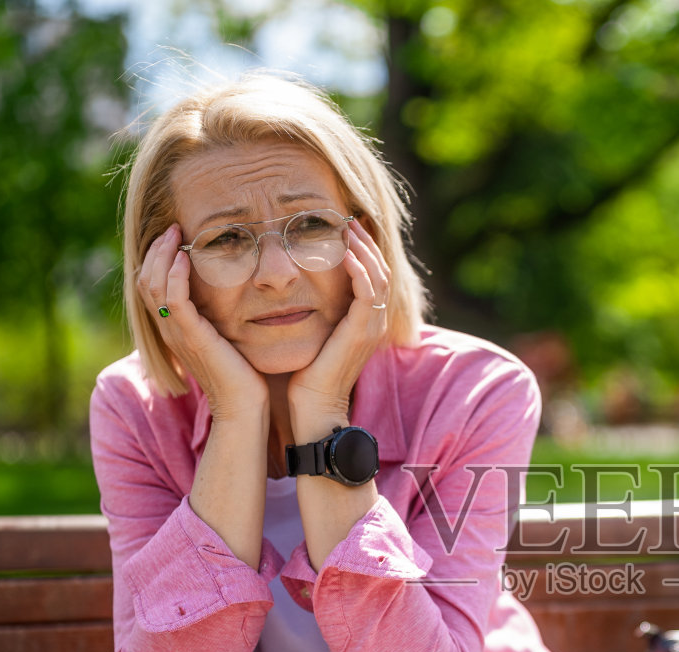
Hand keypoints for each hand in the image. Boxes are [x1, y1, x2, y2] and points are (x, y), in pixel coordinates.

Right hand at [137, 224, 266, 419]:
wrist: (245, 407)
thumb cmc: (243, 376)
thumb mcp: (226, 339)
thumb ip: (218, 318)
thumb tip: (232, 293)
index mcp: (174, 329)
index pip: (151, 286)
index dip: (156, 259)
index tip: (174, 236)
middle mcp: (169, 330)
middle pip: (145, 281)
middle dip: (156, 250)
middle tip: (172, 227)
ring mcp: (177, 334)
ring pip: (153, 286)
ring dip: (162, 255)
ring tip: (176, 234)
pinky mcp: (191, 337)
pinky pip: (173, 300)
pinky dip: (175, 275)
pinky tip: (185, 257)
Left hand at [286, 218, 390, 421]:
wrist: (314, 408)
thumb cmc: (307, 377)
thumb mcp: (316, 336)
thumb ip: (317, 314)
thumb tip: (296, 290)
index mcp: (367, 323)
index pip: (374, 276)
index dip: (363, 250)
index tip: (344, 228)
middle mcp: (375, 322)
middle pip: (381, 269)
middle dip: (365, 241)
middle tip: (347, 217)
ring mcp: (372, 327)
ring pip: (378, 275)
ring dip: (363, 248)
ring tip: (346, 227)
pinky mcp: (361, 331)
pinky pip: (368, 291)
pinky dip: (359, 269)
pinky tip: (343, 252)